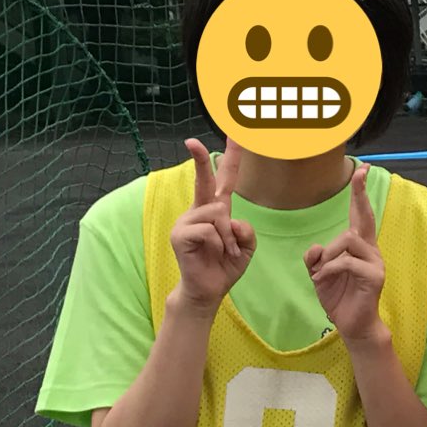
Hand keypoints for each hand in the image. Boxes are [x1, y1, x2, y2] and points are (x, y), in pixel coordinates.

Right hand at [171, 139, 253, 310]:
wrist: (209, 289)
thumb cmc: (225, 266)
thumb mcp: (246, 248)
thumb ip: (246, 230)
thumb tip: (231, 219)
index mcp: (216, 210)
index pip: (223, 180)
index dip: (228, 158)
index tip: (233, 136)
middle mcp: (199, 210)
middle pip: (204, 180)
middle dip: (200, 159)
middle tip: (191, 141)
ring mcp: (186, 220)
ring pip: (218, 214)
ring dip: (229, 237)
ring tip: (224, 251)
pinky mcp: (180, 233)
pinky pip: (210, 230)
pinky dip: (219, 243)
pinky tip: (212, 253)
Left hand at [303, 162, 386, 342]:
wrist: (353, 325)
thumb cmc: (339, 297)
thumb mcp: (319, 273)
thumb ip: (316, 258)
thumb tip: (316, 248)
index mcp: (359, 247)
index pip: (360, 215)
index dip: (360, 193)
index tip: (362, 170)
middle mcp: (371, 250)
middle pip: (362, 218)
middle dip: (360, 194)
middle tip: (360, 172)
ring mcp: (375, 262)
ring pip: (347, 240)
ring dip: (328, 255)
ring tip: (320, 273)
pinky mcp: (374, 276)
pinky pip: (346, 261)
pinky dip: (329, 270)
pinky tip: (321, 281)